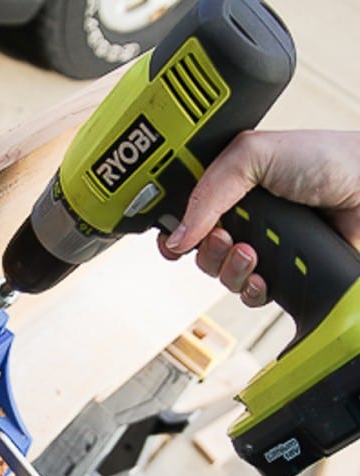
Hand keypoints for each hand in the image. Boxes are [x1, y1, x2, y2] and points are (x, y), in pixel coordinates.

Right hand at [158, 130, 359, 305]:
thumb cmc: (327, 160)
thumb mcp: (254, 155)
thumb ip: (209, 190)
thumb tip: (178, 234)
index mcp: (230, 184)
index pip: (186, 212)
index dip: (174, 229)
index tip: (173, 239)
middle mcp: (244, 216)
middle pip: (199, 250)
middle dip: (207, 250)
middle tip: (226, 237)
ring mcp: (263, 246)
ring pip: (221, 275)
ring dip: (230, 269)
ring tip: (251, 253)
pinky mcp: (283, 274)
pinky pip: (249, 295)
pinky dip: (252, 290)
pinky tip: (264, 277)